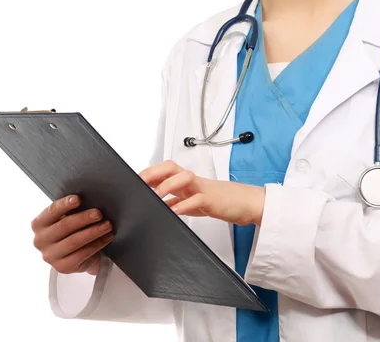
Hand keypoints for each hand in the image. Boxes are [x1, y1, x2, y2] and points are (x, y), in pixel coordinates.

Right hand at [31, 196, 113, 275]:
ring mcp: (50, 256)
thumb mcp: (67, 217)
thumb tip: (90, 200)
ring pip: (74, 241)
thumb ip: (72, 210)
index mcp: (39, 224)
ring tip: (107, 225)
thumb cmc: (71, 229)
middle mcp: (40, 241)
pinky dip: (97, 244)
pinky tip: (107, 237)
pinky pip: (82, 254)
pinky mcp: (62, 267)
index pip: (51, 211)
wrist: (74, 252)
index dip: (64, 204)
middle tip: (99, 213)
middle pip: (64, 226)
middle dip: (83, 218)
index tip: (78, 199)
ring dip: (93, 232)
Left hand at [139, 160, 264, 226]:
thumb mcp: (193, 200)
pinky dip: (184, 204)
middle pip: (171, 167)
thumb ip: (176, 200)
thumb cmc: (219, 200)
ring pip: (183, 177)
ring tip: (156, 196)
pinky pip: (197, 199)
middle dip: (154, 173)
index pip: (165, 169)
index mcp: (187, 180)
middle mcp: (193, 181)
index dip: (149, 172)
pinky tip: (175, 211)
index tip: (134, 180)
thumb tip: (156, 205)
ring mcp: (202, 188)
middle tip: (141, 184)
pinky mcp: (212, 199)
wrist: (245, 202)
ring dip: (167, 185)